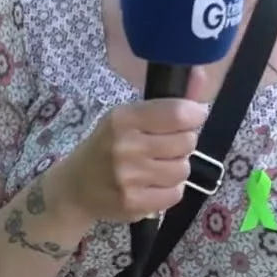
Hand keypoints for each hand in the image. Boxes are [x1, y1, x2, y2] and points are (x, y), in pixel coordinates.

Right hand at [65, 98, 205, 222]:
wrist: (75, 187)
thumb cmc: (106, 146)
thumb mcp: (127, 118)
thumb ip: (167, 101)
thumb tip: (200, 74)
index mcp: (123, 118)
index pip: (177, 113)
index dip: (194, 114)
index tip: (193, 116)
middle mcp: (125, 146)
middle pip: (187, 142)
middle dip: (182, 143)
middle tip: (165, 145)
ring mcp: (129, 177)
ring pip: (183, 169)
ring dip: (176, 167)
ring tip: (157, 166)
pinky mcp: (134, 203)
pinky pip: (175, 194)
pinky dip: (170, 189)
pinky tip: (153, 184)